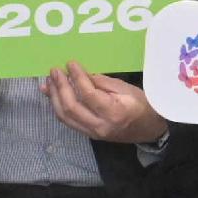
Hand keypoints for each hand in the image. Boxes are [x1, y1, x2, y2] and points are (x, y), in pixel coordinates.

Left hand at [44, 60, 167, 144]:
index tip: (70, 63)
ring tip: (49, 81)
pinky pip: (67, 120)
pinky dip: (57, 106)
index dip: (76, 77)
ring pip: (64, 116)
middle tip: (55, 70)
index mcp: (113, 112)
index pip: (88, 94)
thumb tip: (81, 74)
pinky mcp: (87, 134)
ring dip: (54, 97)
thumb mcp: (126, 89)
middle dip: (60, 87)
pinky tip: (52, 94)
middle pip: (71, 107)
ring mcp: (92, 132)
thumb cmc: (142, 106)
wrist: (149, 129)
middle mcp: (100, 125)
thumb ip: (102, 83)